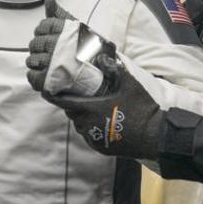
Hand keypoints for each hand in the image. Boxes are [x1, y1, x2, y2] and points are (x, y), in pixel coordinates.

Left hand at [26, 0, 113, 97]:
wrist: (102, 78)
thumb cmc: (90, 54)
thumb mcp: (78, 30)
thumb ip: (60, 15)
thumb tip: (49, 1)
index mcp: (69, 33)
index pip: (46, 25)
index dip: (44, 30)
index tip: (49, 34)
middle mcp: (60, 47)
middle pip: (36, 43)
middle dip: (40, 46)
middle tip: (50, 51)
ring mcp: (54, 64)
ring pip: (32, 59)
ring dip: (37, 61)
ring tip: (49, 62)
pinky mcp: (49, 80)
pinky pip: (32, 75)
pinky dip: (35, 75)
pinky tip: (46, 73)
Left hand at [42, 55, 163, 159]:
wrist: (156, 137)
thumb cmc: (142, 110)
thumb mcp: (130, 84)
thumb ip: (113, 68)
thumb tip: (101, 56)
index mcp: (90, 108)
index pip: (62, 102)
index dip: (52, 94)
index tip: (47, 88)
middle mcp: (88, 125)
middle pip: (72, 113)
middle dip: (74, 104)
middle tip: (82, 95)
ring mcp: (94, 138)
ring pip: (81, 125)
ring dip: (84, 117)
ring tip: (96, 108)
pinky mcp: (101, 147)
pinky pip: (91, 136)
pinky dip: (94, 128)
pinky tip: (106, 122)